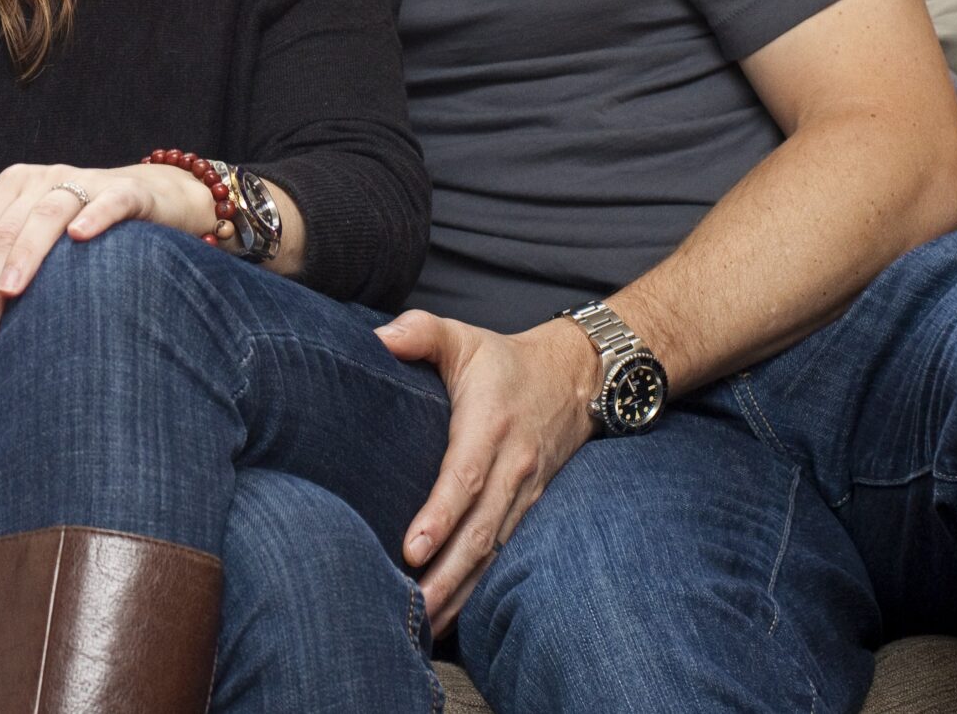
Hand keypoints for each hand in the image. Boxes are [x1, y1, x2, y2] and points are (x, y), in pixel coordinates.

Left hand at [0, 161, 216, 341]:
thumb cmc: (79, 230)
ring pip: (47, 214)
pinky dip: (93, 215)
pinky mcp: (127, 190)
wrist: (148, 200)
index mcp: (11, 189)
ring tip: (9, 292)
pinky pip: (108, 201)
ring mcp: (85, 180)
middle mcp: (42, 178)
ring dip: (26, 254)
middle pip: (4, 230)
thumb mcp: (29, 244)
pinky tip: (79, 237)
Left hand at [375, 311, 600, 633]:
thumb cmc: (504, 361)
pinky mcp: (526, 509)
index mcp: (491, 427)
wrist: (577, 379)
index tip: (413, 549)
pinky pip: (502, 555)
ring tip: (425, 625)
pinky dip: (477, 587)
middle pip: (480, 532)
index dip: (440, 515)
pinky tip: (450, 615)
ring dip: (460, 591)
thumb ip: (421, 332)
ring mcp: (524, 494)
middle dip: (446, 575)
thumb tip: (379, 338)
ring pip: (492, 553)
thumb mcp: (463, 337)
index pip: (465, 477)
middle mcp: (512, 468)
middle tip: (412, 610)